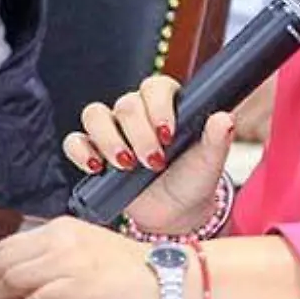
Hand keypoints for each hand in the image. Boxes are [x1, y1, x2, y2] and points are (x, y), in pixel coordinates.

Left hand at [0, 217, 156, 298]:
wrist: (175, 278)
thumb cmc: (138, 273)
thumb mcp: (88, 257)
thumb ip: (55, 264)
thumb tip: (18, 287)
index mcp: (65, 228)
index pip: (8, 245)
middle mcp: (66, 238)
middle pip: (3, 260)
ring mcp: (75, 259)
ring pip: (13, 279)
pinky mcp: (84, 283)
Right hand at [63, 75, 234, 233]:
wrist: (176, 211)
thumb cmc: (194, 179)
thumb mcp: (210, 161)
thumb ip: (217, 138)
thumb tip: (224, 118)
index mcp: (167, 105)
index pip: (155, 87)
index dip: (158, 107)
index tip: (168, 134)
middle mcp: (138, 113)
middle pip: (125, 104)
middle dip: (139, 134)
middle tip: (154, 161)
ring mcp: (113, 131)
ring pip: (94, 114)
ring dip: (109, 139)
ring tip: (126, 164)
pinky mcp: (94, 152)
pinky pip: (75, 140)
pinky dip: (80, 151)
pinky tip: (96, 167)